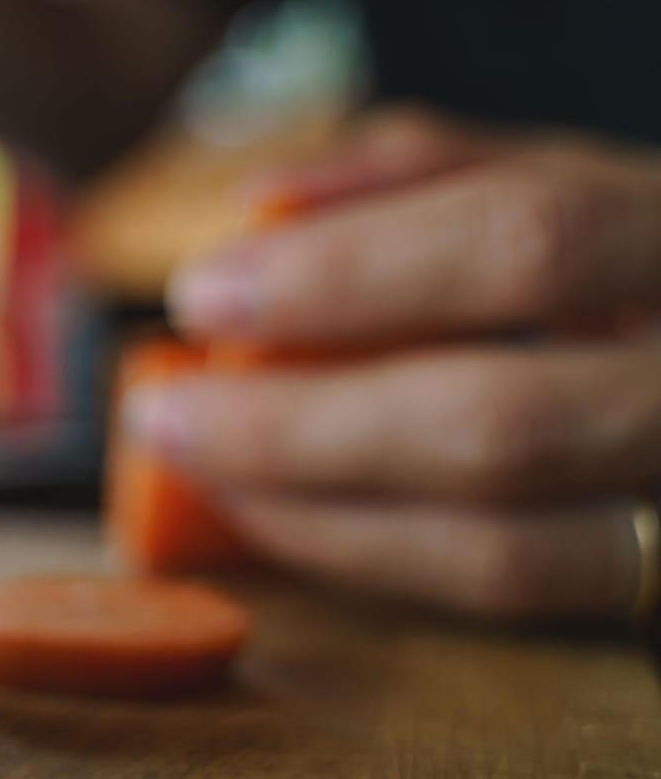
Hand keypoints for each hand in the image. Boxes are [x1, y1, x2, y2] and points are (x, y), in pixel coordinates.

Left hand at [128, 107, 660, 622]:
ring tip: (205, 471)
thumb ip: (421, 172)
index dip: (349, 273)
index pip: (525, 242)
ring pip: (502, 551)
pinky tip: (286, 515)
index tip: (201, 293)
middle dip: (296, 427)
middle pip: (498, 423)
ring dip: (317, 518)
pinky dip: (375, 560)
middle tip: (164, 413)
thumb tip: (262, 203)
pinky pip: (506, 607)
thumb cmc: (633, 259)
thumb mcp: (564, 177)